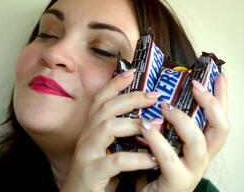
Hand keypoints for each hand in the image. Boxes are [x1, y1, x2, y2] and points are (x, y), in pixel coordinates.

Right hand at [61, 69, 159, 191]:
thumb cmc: (97, 171)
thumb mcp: (105, 147)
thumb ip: (118, 133)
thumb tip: (143, 119)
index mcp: (91, 128)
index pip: (101, 99)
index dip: (115, 83)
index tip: (133, 71)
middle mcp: (87, 135)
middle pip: (106, 107)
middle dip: (131, 98)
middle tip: (154, 95)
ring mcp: (87, 152)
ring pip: (107, 127)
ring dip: (134, 124)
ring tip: (156, 126)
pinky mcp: (92, 172)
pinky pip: (116, 161)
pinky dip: (136, 158)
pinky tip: (152, 159)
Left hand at [136, 73, 229, 191]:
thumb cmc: (153, 165)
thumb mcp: (163, 139)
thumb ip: (166, 122)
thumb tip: (160, 94)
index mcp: (201, 145)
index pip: (219, 118)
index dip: (222, 96)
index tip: (219, 74)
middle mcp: (202, 157)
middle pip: (221, 128)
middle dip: (211, 103)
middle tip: (195, 85)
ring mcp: (192, 171)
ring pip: (198, 142)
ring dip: (181, 119)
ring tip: (164, 106)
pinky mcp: (176, 182)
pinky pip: (169, 159)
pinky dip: (156, 140)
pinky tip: (145, 126)